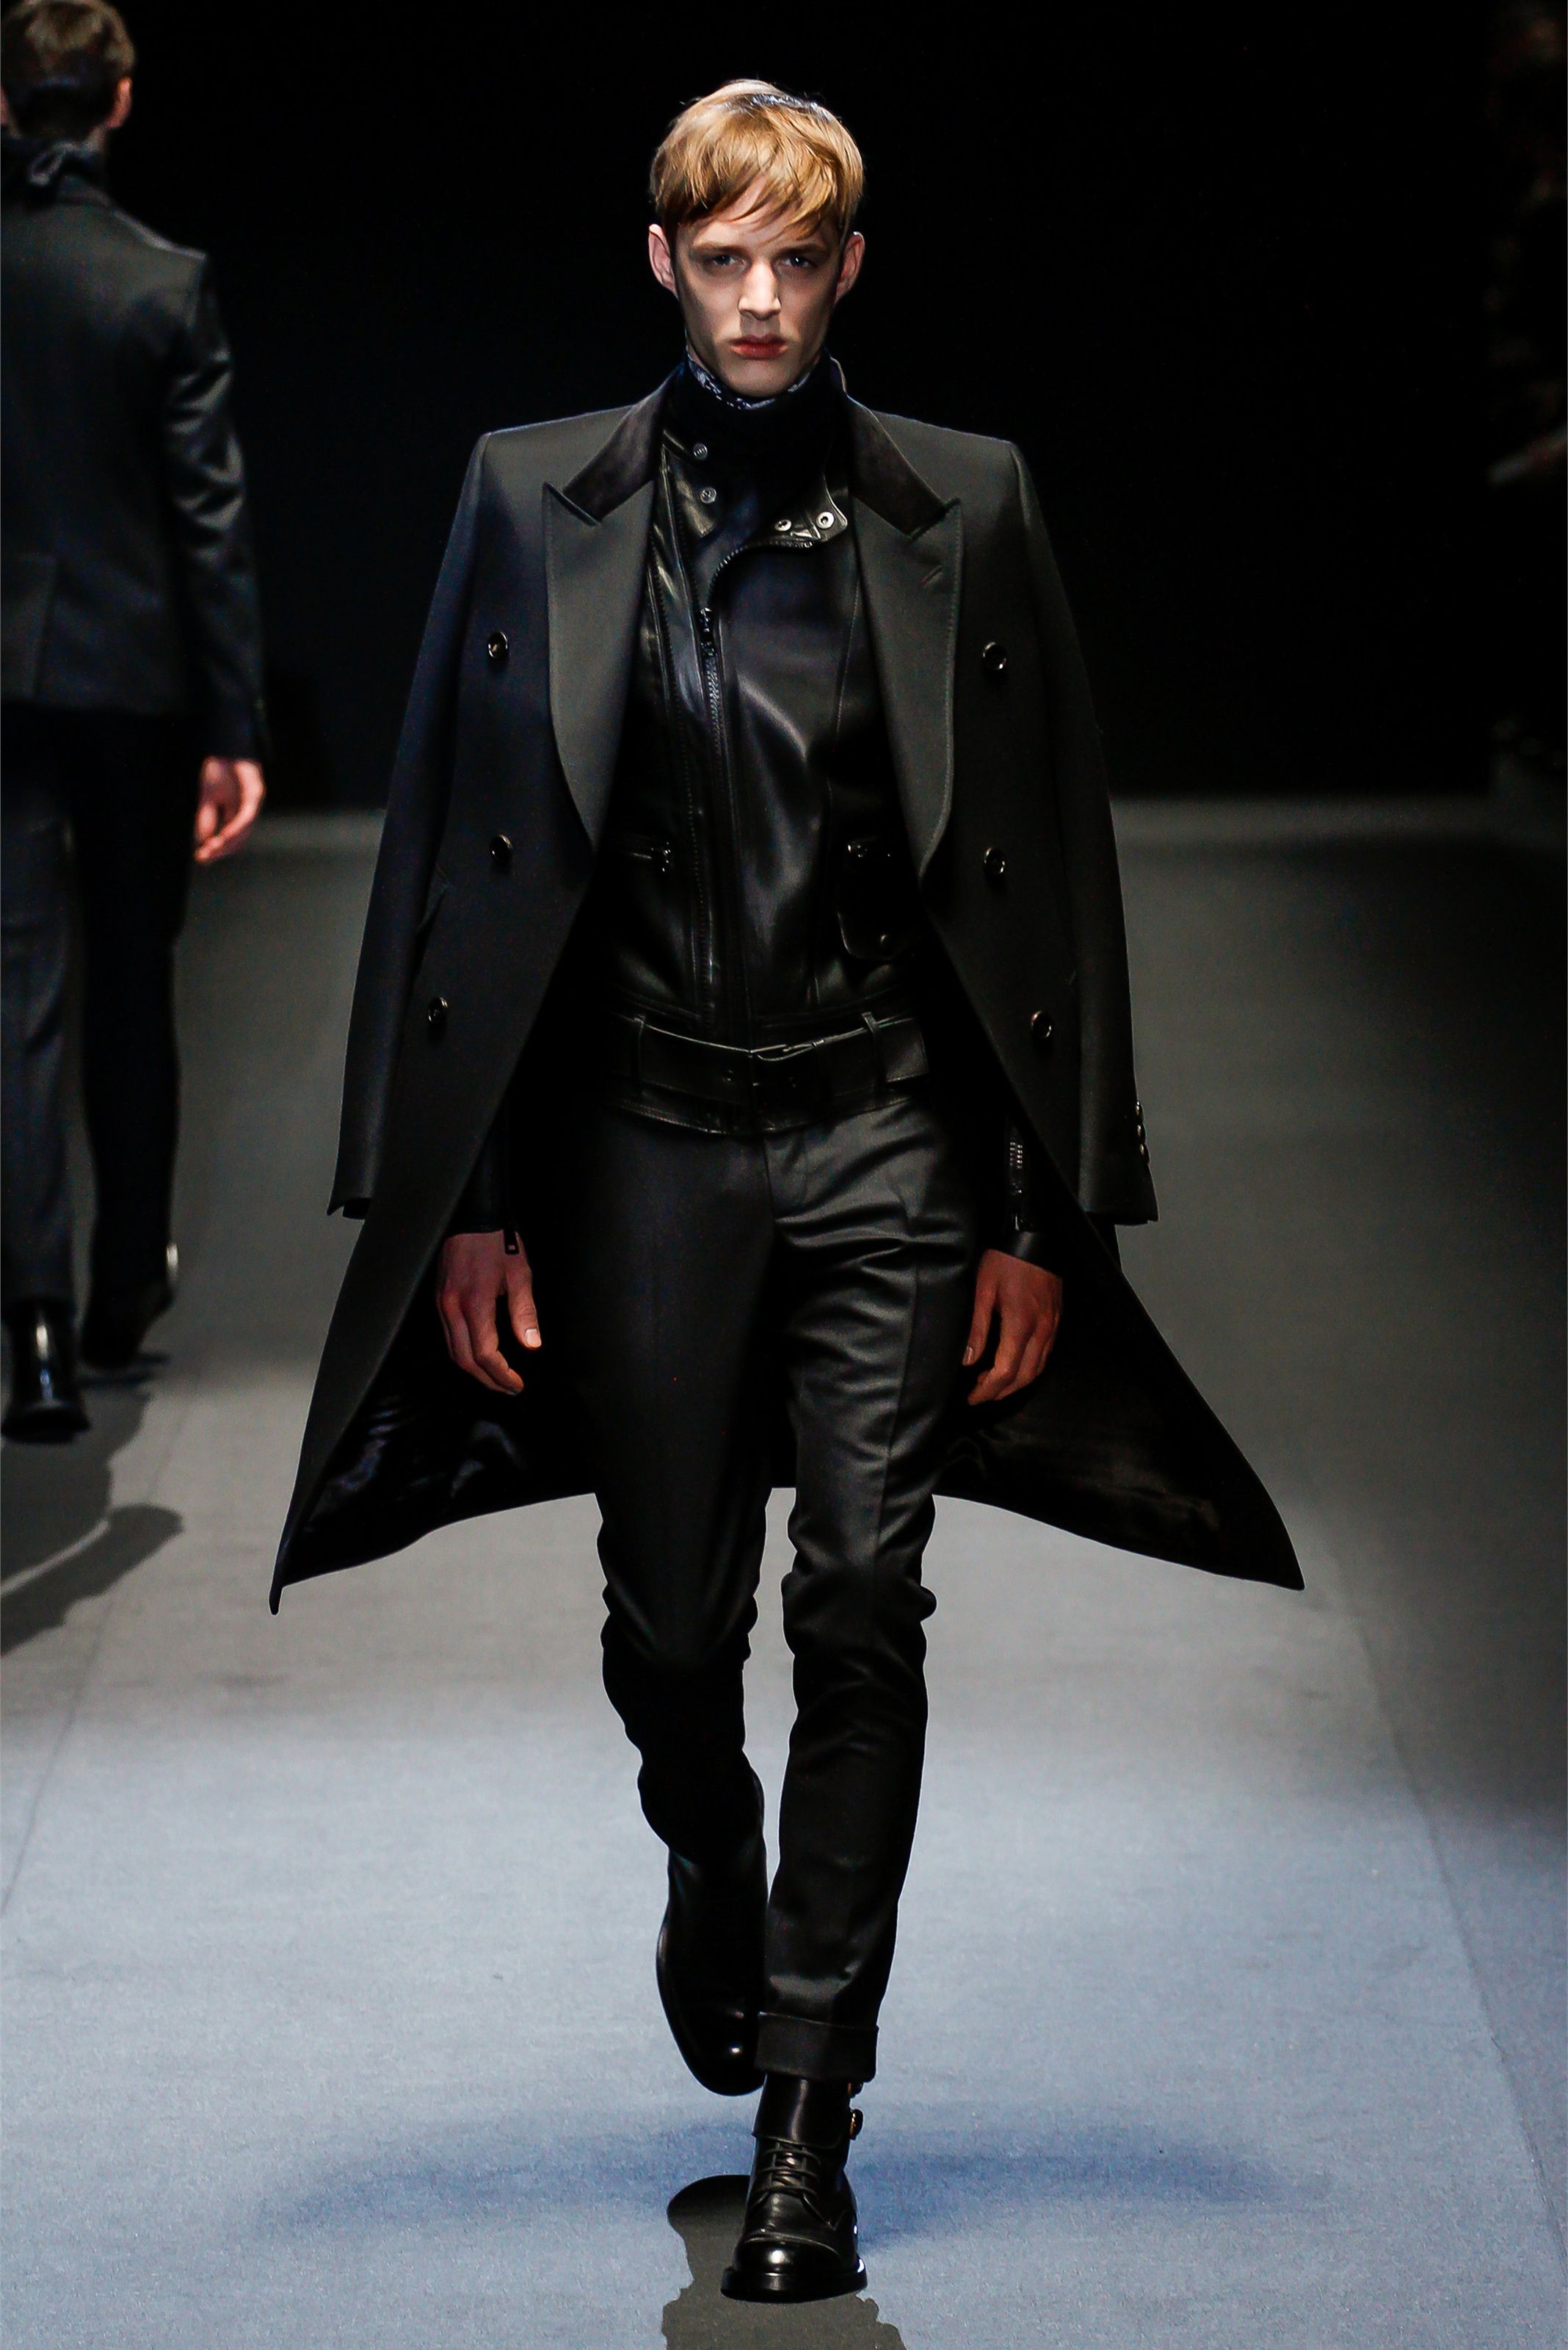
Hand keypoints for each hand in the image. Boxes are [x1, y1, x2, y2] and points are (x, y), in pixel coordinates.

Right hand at [194, 757, 265, 862]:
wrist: (226, 745)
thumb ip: (206, 818)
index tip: (200, 857)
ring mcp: (252, 804)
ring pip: (243, 831)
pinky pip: (247, 816)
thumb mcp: (208, 797)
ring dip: (228, 841)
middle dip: (220, 849)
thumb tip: (202, 841)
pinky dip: (237, 827)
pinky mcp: (256, 794)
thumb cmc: (219, 769)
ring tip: (213, 849)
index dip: (215, 849)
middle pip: (236, 839)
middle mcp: (245, 812)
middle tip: (204, 856)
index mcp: (234, 815)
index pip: (227, 838)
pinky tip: (225, 834)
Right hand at [436, 1229, 540, 1393]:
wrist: (471, 1217)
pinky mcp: (439, 1300)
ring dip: (474, 1370)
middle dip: (487, 1380)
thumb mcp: (519, 1275)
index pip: (484, 1354)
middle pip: (464, 1360)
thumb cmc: (497, 1242)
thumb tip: (531, 1344)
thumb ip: (525, 1312)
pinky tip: (479, 1356)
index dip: (501, 1375)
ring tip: (496, 1378)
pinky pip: (448, 1336)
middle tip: (508, 1388)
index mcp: (474, 1302)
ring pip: (452, 1351)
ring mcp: (442, 1304)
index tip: (517, 1383)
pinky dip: (463, 1353)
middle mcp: (452, 1307)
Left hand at [963, 1248, 1062, 1404]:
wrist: (1036, 1237)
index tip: (972, 1397)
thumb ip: (977, 1328)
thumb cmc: (1006, 1260)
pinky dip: (1031, 1369)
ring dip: (1017, 1383)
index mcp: (1020, 1324)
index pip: (1005, 1371)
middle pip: (1024, 1376)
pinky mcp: (1056, 1320)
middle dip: (1001, 1392)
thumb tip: (969, 1360)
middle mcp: (1041, 1330)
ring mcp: (1052, 1326)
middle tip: (980, 1395)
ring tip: (994, 1385)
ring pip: (1038, 1368)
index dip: (988, 1390)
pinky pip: (1046, 1354)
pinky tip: (1016, 1367)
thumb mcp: (983, 1290)